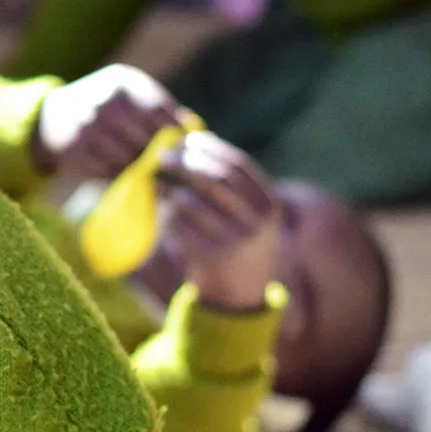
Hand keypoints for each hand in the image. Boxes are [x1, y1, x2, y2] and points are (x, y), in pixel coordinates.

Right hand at [32, 63, 187, 179]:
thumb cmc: (104, 107)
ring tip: (145, 169)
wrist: (50, 119)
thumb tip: (195, 128)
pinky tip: (122, 171)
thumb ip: (161, 108)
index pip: (159, 112)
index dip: (174, 133)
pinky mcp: (77, 151)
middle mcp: (104, 102)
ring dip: (141, 168)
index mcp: (122, 84)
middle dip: (160, 154)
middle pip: (147, 138)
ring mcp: (88, 127)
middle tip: (169, 166)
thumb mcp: (129, 95)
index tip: (183, 147)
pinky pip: (111, 170)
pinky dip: (121, 175)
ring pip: (131, 158)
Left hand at [155, 132, 278, 312]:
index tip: (187, 139)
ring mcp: (235, 242)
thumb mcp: (245, 210)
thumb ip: (225, 180)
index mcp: (269, 204)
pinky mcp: (210, 258)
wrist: (238, 293)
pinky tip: (165, 213)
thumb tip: (189, 139)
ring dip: (170, 190)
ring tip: (161, 187)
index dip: (210, 148)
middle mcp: (257, 223)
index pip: (237, 165)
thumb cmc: (236, 237)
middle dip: (185, 163)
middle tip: (162, 156)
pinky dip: (166, 214)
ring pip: (190, 202)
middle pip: (214, 180)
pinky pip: (178, 225)